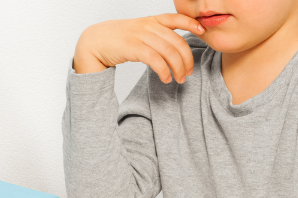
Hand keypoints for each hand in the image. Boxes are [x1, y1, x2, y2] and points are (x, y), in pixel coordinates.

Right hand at [73, 13, 205, 83]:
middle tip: (189, 72)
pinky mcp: (133, 48)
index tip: (203, 31)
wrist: (94, 41)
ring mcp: (141, 36)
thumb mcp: (140, 31)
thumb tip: (175, 46)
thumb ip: (156, 35)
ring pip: (169, 52)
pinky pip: (155, 60)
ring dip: (178, 68)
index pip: (176, 18)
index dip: (191, 23)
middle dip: (187, 59)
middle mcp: (148, 26)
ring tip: (179, 79)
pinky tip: (166, 79)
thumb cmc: (119, 39)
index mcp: (152, 20)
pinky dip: (164, 71)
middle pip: (177, 42)